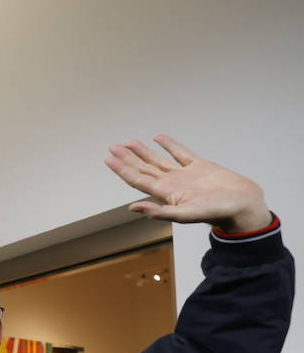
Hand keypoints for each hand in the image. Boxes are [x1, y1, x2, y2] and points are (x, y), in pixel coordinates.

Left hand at [105, 135, 272, 233]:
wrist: (243, 204)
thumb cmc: (217, 212)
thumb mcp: (185, 215)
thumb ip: (158, 212)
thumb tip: (132, 208)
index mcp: (166, 193)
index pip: (137, 179)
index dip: (122, 169)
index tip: (109, 159)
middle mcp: (172, 183)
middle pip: (144, 168)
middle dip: (127, 158)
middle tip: (112, 148)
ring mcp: (185, 174)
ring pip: (159, 160)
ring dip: (143, 152)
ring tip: (129, 143)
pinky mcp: (200, 166)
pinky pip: (181, 153)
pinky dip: (170, 145)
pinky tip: (159, 138)